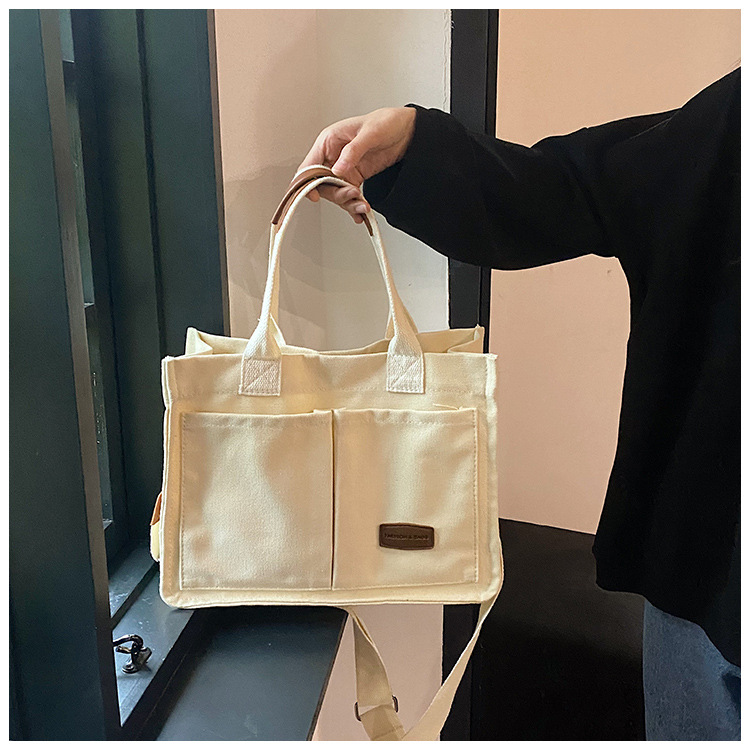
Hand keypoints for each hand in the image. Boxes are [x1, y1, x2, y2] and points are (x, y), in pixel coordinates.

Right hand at [297, 106, 415, 223]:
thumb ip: (352, 151)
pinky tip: (362, 212)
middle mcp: (333, 157)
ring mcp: (344, 169)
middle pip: (322, 184)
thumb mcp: (370, 133)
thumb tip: (337, 169)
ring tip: (363, 206)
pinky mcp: (355, 178)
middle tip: (353, 195)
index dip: (307, 182)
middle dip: (336, 194)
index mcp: (329, 141)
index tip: (315, 195)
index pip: (309, 165)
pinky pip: (350, 195)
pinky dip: (355, 206)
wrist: (406, 131)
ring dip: (348, 203)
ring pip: (336, 193)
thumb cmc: (386, 122)